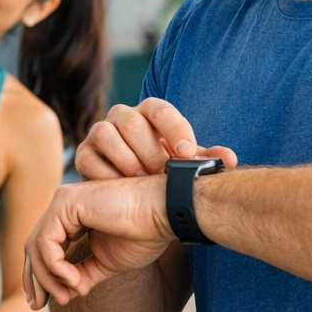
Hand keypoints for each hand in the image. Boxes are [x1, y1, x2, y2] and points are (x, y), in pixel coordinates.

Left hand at [23, 175, 176, 309]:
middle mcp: (63, 206)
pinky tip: (74, 281)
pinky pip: (47, 242)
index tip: (43, 303)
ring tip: (66, 297)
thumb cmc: (144, 234)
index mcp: (72, 217)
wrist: (165, 214)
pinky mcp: (66, 203)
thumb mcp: (107, 263)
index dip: (40, 276)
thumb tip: (66, 292)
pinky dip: (56, 267)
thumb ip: (83, 274)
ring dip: (47, 278)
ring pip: (35, 246)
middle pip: (33, 246)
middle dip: (34, 279)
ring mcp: (63, 202)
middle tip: (38, 306)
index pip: (43, 247)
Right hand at [75, 97, 237, 180]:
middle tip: (162, 173)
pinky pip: (88, 159)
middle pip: (130, 121)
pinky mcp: (83, 155)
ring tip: (142, 180)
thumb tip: (228, 159)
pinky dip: (105, 174)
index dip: (174, 129)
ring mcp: (99, 134)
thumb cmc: (163, 176)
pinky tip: (122, 188)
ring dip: (125, 159)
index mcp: (149, 115)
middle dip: (149, 150)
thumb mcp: (185, 169)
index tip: (186, 153)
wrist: (137, 202)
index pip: (159, 109)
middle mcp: (122, 118)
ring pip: (104, 133)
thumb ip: (205, 161)